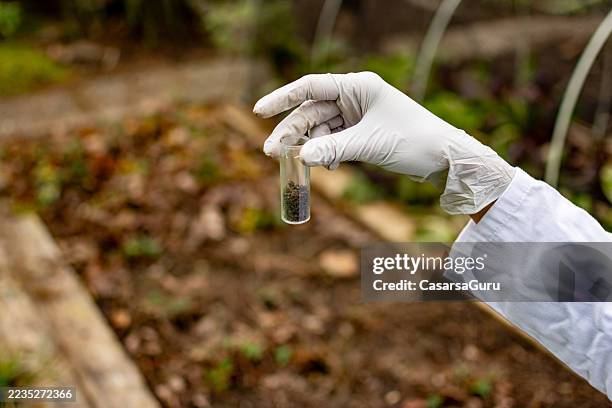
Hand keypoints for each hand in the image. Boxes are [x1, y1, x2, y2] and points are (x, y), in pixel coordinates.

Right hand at [253, 72, 513, 214]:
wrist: (443, 157)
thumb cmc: (412, 140)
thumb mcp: (370, 145)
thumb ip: (333, 149)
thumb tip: (301, 157)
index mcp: (358, 86)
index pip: (311, 86)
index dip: (282, 98)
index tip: (259, 111)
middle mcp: (355, 97)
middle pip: (311, 112)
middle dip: (292, 132)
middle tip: (271, 152)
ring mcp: (357, 115)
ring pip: (320, 129)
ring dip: (308, 146)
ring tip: (294, 164)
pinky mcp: (361, 133)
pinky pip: (333, 140)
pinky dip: (325, 153)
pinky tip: (324, 166)